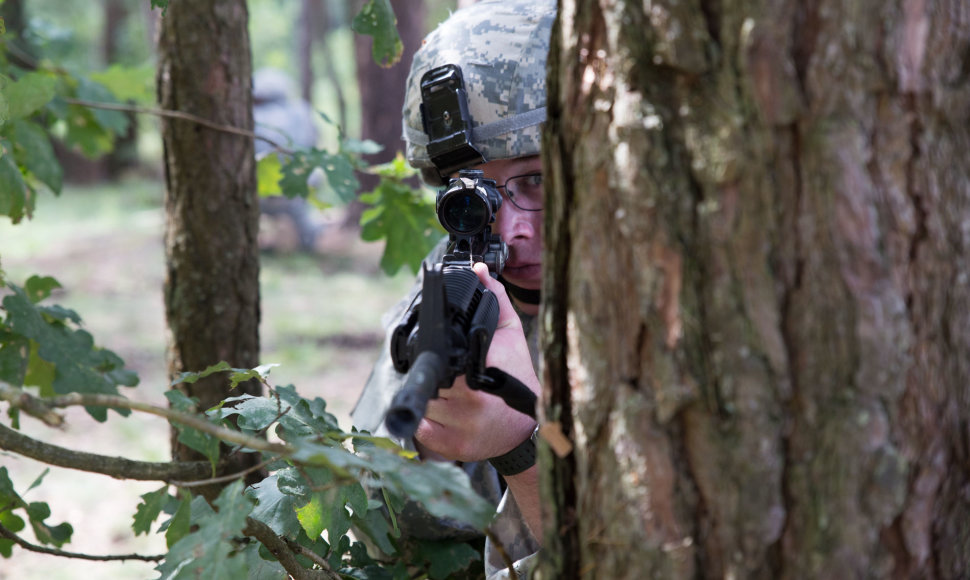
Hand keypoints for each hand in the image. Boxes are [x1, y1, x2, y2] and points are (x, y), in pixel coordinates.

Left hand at [414, 262, 538, 461]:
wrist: (528, 428)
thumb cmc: (517, 377)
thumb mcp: (511, 335)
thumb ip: (494, 300)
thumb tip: (478, 271)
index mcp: (484, 367)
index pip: (440, 352)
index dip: (436, 351)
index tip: (439, 351)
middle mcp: (472, 398)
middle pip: (430, 378)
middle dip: (438, 375)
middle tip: (455, 377)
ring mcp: (463, 426)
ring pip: (425, 402)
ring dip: (434, 400)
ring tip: (455, 397)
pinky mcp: (453, 448)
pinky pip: (423, 429)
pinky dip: (430, 424)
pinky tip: (451, 419)